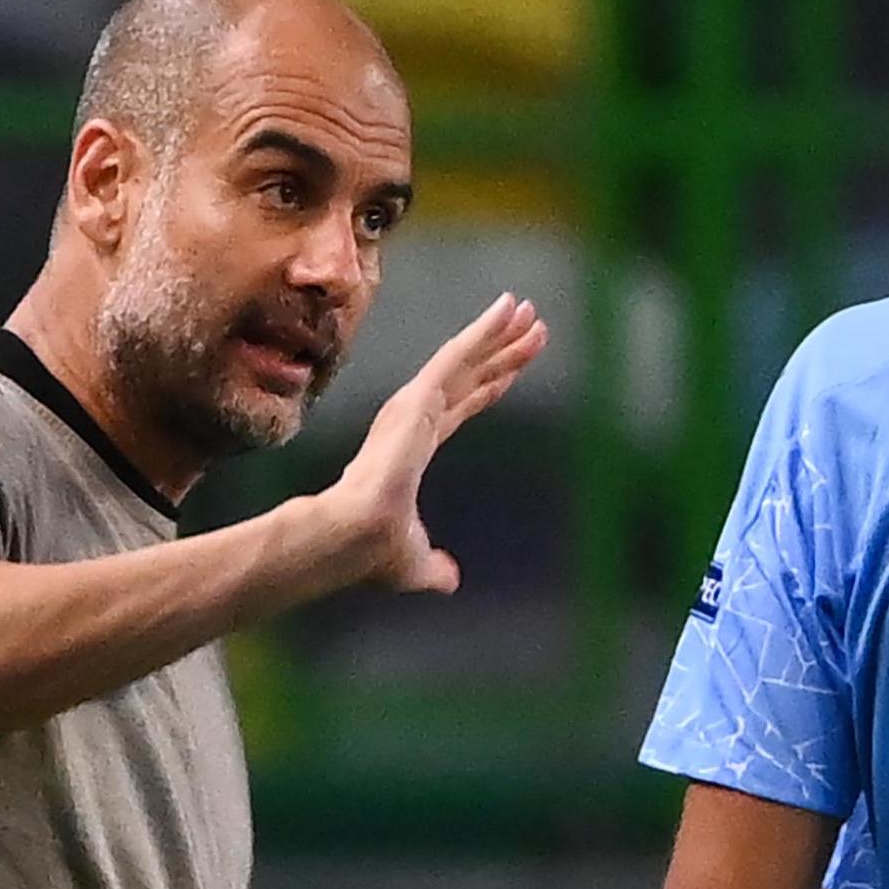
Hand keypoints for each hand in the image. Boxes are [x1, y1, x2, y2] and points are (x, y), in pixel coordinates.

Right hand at [332, 292, 546, 592]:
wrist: (354, 540)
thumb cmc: (375, 551)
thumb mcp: (417, 562)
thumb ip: (433, 566)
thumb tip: (449, 579)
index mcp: (414, 448)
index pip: (461, 408)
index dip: (490, 386)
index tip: (512, 369)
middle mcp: (414, 419)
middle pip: (470, 376)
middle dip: (502, 350)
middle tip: (534, 323)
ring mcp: (414, 405)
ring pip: (465, 359)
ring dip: (497, 333)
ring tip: (528, 308)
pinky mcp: (416, 398)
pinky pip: (455, 356)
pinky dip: (482, 331)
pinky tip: (506, 310)